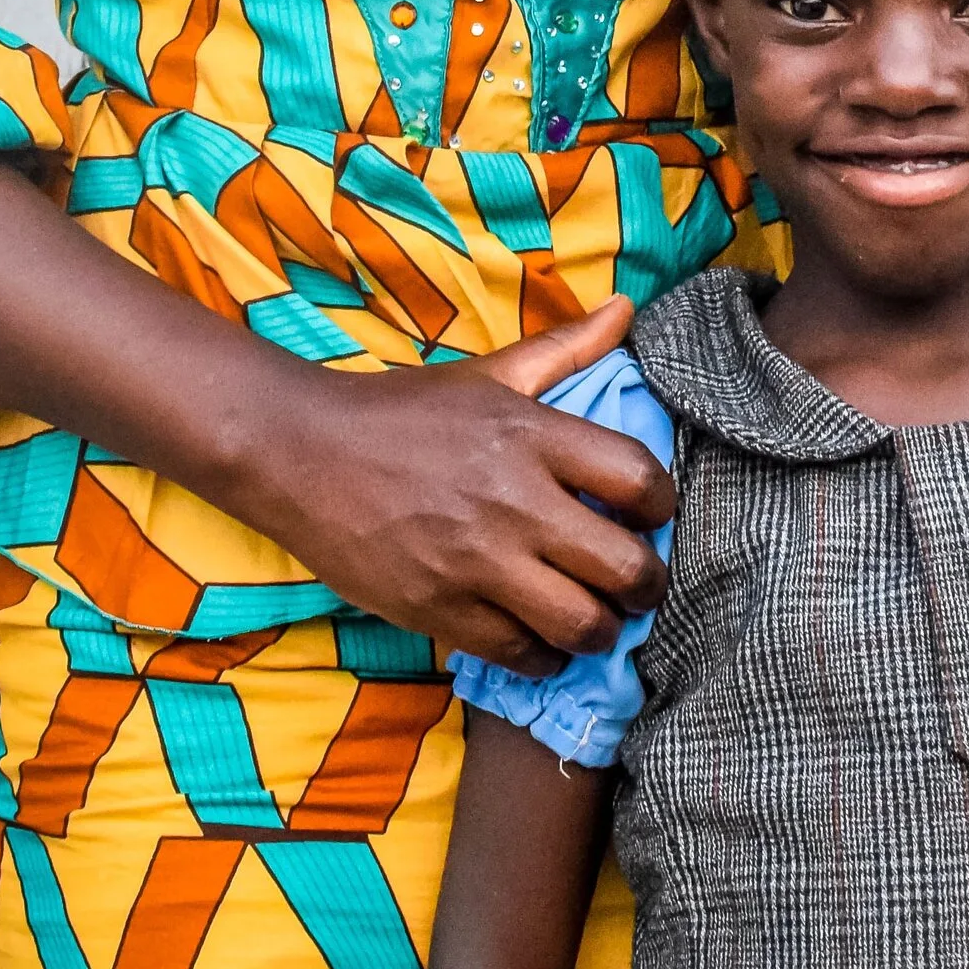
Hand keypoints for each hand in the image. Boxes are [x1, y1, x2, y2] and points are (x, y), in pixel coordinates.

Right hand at [231, 297, 672, 677]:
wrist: (305, 454)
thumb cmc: (404, 411)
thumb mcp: (489, 373)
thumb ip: (565, 349)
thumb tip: (627, 309)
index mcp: (533, 435)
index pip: (639, 478)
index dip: (662, 505)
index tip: (651, 515)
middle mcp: (515, 500)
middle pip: (624, 566)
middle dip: (646, 586)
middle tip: (637, 585)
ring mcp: (478, 561)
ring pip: (580, 624)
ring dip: (601, 630)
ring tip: (595, 620)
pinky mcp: (441, 610)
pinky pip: (521, 655)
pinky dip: (544, 659)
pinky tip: (542, 643)